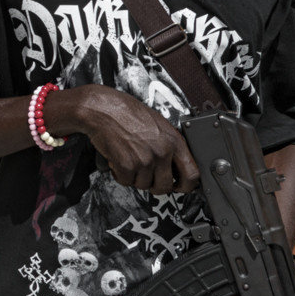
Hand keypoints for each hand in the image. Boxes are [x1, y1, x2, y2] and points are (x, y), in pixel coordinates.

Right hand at [49, 85, 198, 193]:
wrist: (102, 109)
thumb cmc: (126, 111)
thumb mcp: (158, 124)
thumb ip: (169, 144)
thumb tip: (175, 163)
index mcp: (174, 141)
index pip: (192, 174)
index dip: (186, 186)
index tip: (179, 187)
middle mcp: (162, 152)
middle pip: (165, 186)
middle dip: (154, 185)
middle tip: (147, 178)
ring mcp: (145, 160)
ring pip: (143, 185)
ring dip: (134, 177)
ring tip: (128, 159)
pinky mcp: (127, 166)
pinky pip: (126, 181)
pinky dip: (119, 174)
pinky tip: (118, 160)